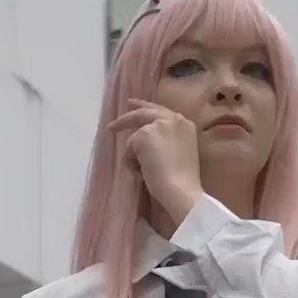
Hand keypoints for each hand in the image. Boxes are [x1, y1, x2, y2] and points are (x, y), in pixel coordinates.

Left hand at [109, 100, 201, 224]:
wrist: (182, 190)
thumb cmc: (182, 180)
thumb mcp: (179, 153)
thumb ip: (167, 141)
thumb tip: (147, 142)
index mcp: (184, 124)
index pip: (161, 112)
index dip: (147, 109)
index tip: (134, 107)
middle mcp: (172, 118)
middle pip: (143, 112)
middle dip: (126, 119)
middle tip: (112, 126)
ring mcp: (157, 124)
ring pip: (134, 138)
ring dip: (135, 158)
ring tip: (146, 174)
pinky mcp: (144, 135)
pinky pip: (128, 150)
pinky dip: (132, 165)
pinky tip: (144, 174)